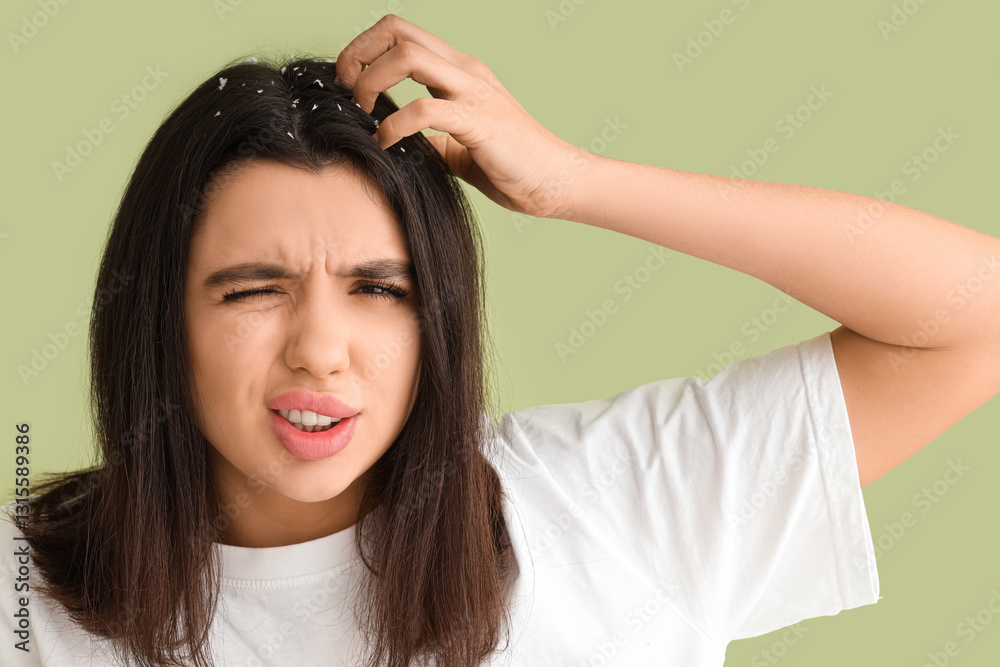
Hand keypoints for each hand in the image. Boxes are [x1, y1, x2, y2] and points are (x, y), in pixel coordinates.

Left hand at [333, 14, 586, 219]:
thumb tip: (393, 141)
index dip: (365, 48)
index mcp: (459, 70)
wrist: (554, 182)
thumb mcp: (458, 146)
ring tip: (364, 116)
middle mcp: (466, 70)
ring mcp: (474, 92)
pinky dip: (395, 125)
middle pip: (398, 32)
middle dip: (359, 56)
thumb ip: (429, 136)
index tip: (349, 84)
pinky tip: (387, 144)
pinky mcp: (479, 121)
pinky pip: (425, 110)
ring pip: (408, 57)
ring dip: (372, 82)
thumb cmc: (510, 166)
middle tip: (348, 94)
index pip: (401, 32)